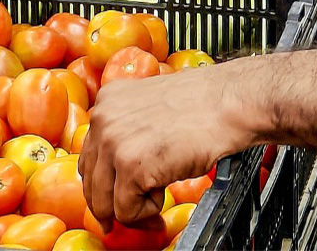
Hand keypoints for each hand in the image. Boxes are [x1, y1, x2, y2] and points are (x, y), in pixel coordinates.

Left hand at [80, 61, 261, 226]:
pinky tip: (164, 194)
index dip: (104, 183)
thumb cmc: (201, 106)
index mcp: (106, 101)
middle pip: (91, 181)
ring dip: (131, 210)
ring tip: (157, 203)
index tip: (115, 198)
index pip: (89, 155)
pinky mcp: (131, 167)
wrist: (227, 103)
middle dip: (111, 205)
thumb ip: (128, 128)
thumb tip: (119, 168)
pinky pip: (126, 211)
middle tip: (134, 215)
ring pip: (103, 202)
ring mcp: (114, 143)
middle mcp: (102, 119)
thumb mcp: (150, 106)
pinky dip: (147, 213)